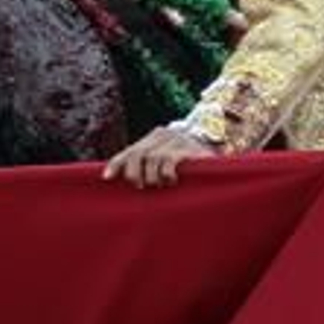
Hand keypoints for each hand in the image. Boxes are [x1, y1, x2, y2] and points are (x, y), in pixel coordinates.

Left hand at [102, 126, 217, 188]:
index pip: (130, 150)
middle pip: (137, 153)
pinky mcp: (189, 149)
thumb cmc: (187, 162)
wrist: (217, 149)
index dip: (116, 164)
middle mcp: (162, 136)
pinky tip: (171, 181)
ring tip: (157, 185)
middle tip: (140, 187)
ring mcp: (176, 141)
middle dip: (134, 173)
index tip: (106, 179)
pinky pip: (169, 161)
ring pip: (152, 158)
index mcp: (153, 138)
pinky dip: (166, 174)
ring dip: (151, 176)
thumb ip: (146, 165)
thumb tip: (121, 180)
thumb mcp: (164, 159)